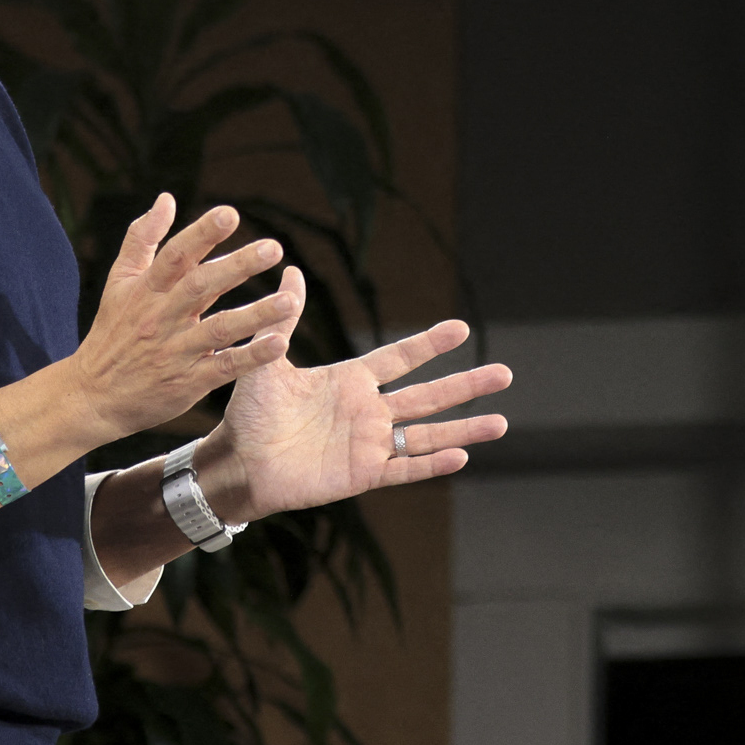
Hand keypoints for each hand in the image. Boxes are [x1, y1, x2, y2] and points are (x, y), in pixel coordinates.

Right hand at [69, 196, 302, 441]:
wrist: (92, 396)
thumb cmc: (112, 333)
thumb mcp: (118, 283)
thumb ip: (141, 238)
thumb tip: (167, 198)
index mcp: (147, 291)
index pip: (175, 256)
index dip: (201, 234)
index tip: (230, 213)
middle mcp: (161, 318)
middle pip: (201, 287)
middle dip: (238, 266)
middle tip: (273, 248)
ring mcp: (176, 351)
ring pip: (219, 329)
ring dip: (256, 314)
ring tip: (290, 301)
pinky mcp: (188, 382)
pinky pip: (224, 367)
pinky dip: (252, 356)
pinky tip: (280, 342)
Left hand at [195, 277, 510, 522]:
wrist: (239, 463)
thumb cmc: (250, 414)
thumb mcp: (268, 361)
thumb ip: (285, 320)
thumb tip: (289, 270)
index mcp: (351, 381)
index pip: (400, 358)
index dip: (429, 344)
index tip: (460, 328)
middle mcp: (369, 411)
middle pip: (428, 396)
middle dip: (467, 385)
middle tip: (505, 373)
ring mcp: (370, 444)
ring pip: (427, 434)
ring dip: (464, 428)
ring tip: (501, 422)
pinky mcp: (363, 474)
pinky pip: (404, 469)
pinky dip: (432, 464)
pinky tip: (461, 456)